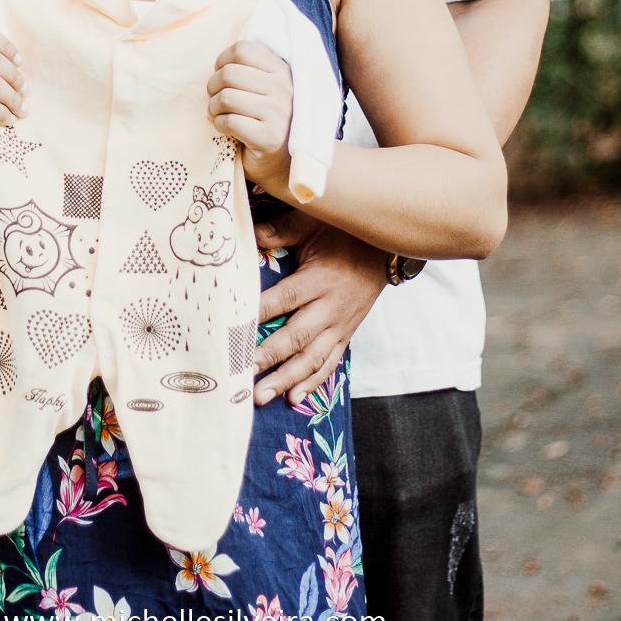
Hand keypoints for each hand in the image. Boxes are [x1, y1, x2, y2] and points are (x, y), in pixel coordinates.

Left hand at [207, 41, 292, 192]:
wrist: (286, 163)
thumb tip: (219, 63)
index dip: (222, 61)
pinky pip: (229, 122)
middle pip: (229, 73)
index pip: (243, 49)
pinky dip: (219, 125)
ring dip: (213, 108)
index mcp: (282, 70)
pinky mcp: (268, 138)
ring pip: (226, 97)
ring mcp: (278, 114)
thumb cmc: (268, 120)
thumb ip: (251, 70)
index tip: (222, 77)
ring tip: (218, 114)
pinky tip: (225, 129)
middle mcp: (284, 89)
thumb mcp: (267, 88)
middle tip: (215, 100)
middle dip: (212, 87)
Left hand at [252, 208, 387, 405]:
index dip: (261, 313)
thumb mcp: (313, 223)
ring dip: (286, 379)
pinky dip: (312, 382)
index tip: (235, 328)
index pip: (285, 298)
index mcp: (319, 279)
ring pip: (312, 357)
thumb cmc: (343, 233)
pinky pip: (330, 363)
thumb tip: (247, 231)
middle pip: (296, 336)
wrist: (384, 250)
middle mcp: (330, 307)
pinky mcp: (346, 334)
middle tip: (243, 373)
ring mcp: (340, 325)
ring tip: (261, 396)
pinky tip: (293, 397)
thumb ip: (280, 230)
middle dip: (269, 357)